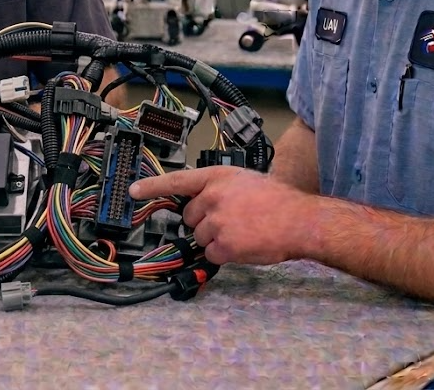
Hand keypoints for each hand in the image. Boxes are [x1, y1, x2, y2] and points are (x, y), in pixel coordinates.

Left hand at [129, 166, 316, 264]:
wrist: (300, 220)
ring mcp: (216, 222)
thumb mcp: (244, 181)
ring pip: (199, 237)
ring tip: (242, 232)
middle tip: (231, 222)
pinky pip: (210, 254)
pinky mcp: (223, 245)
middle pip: (189, 217)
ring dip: (215, 240)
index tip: (133, 190)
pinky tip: (242, 246)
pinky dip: (223, 255)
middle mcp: (212, 197)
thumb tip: (202, 201)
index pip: (177, 181)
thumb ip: (219, 188)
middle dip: (204, 223)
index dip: (152, 187)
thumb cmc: (277, 201)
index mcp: (216, 178)